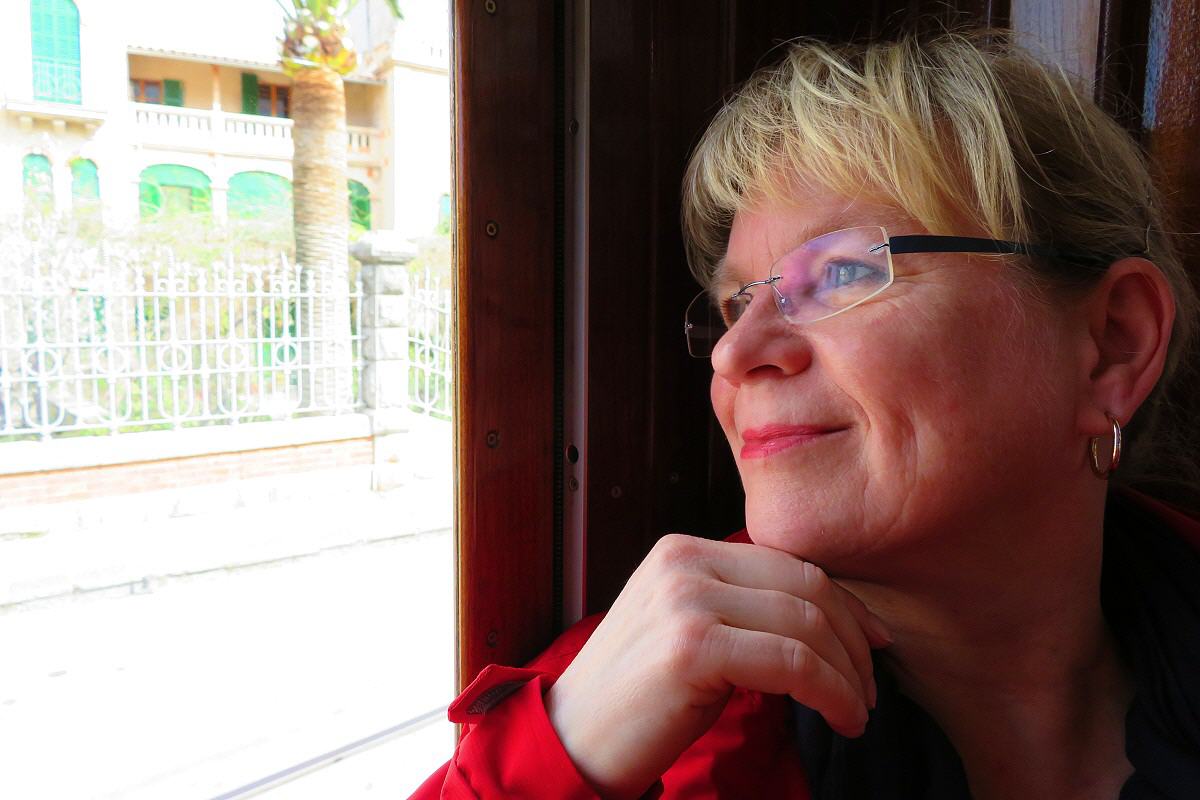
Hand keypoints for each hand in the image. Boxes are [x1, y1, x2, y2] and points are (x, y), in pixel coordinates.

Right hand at [544, 534, 892, 797]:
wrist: (573, 740)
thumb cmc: (638, 699)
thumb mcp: (688, 631)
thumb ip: (739, 607)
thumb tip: (827, 616)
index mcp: (682, 551)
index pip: (788, 564)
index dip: (844, 604)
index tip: (874, 644)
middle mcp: (684, 564)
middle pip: (806, 588)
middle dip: (853, 641)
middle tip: (869, 689)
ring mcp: (686, 600)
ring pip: (807, 626)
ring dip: (848, 675)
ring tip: (857, 712)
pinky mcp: (693, 646)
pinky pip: (793, 664)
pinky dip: (832, 694)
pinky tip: (841, 720)